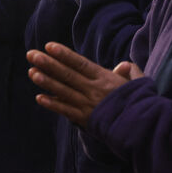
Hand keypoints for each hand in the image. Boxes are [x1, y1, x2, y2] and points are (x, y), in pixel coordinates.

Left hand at [26, 42, 142, 127]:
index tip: (49, 46)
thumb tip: (123, 66)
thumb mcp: (137, 82)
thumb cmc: (139, 102)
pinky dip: (53, 104)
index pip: (80, 63)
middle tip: (31, 54)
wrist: (140, 126)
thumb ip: (130, 72)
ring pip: (63, 90)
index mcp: (104, 77)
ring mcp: (87, 104)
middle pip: (67, 74)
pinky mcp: (85, 119)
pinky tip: (40, 98)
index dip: (64, 54)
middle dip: (48, 63)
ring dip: (46, 81)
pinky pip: (66, 110)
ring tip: (32, 72)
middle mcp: (93, 89)